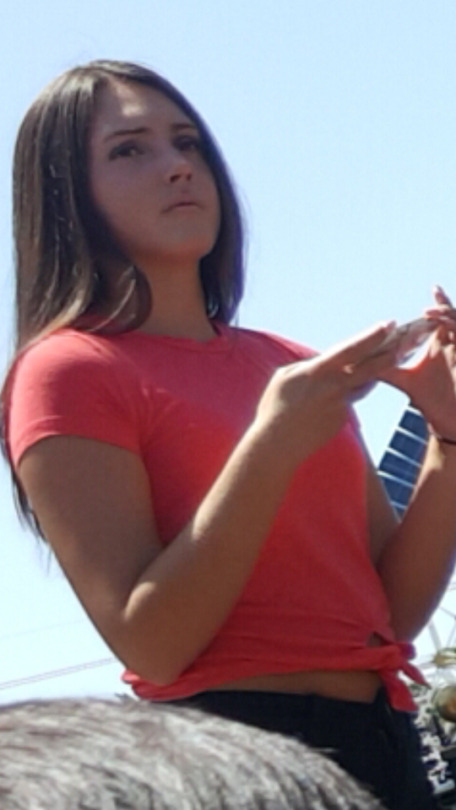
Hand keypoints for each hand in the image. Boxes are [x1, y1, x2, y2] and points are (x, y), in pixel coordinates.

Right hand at [255, 322, 398, 463]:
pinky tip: (326, 402)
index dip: (373, 335)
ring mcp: (340, 406)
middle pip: (370, 368)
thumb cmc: (274, 407)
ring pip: (362, 386)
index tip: (390, 324)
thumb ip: (309, 366)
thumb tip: (323, 363)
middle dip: (389, 354)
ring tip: (372, 365)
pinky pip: (347, 403)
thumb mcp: (285, 377)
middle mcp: (334, 388)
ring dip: (368, 375)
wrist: (277, 444)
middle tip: (403, 343)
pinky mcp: (341, 421)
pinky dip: (342, 397)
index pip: (352, 349)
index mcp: (319, 371)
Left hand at [380, 286, 455, 439]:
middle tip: (435, 290)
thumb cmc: (430, 401)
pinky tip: (444, 328)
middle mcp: (453, 347)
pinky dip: (455, 330)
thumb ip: (386, 369)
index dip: (440, 304)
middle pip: (453, 318)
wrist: (446, 422)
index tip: (433, 288)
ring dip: (448, 316)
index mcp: (441, 346)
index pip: (441, 320)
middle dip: (445, 304)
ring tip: (429, 313)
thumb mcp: (403, 380)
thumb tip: (361, 362)